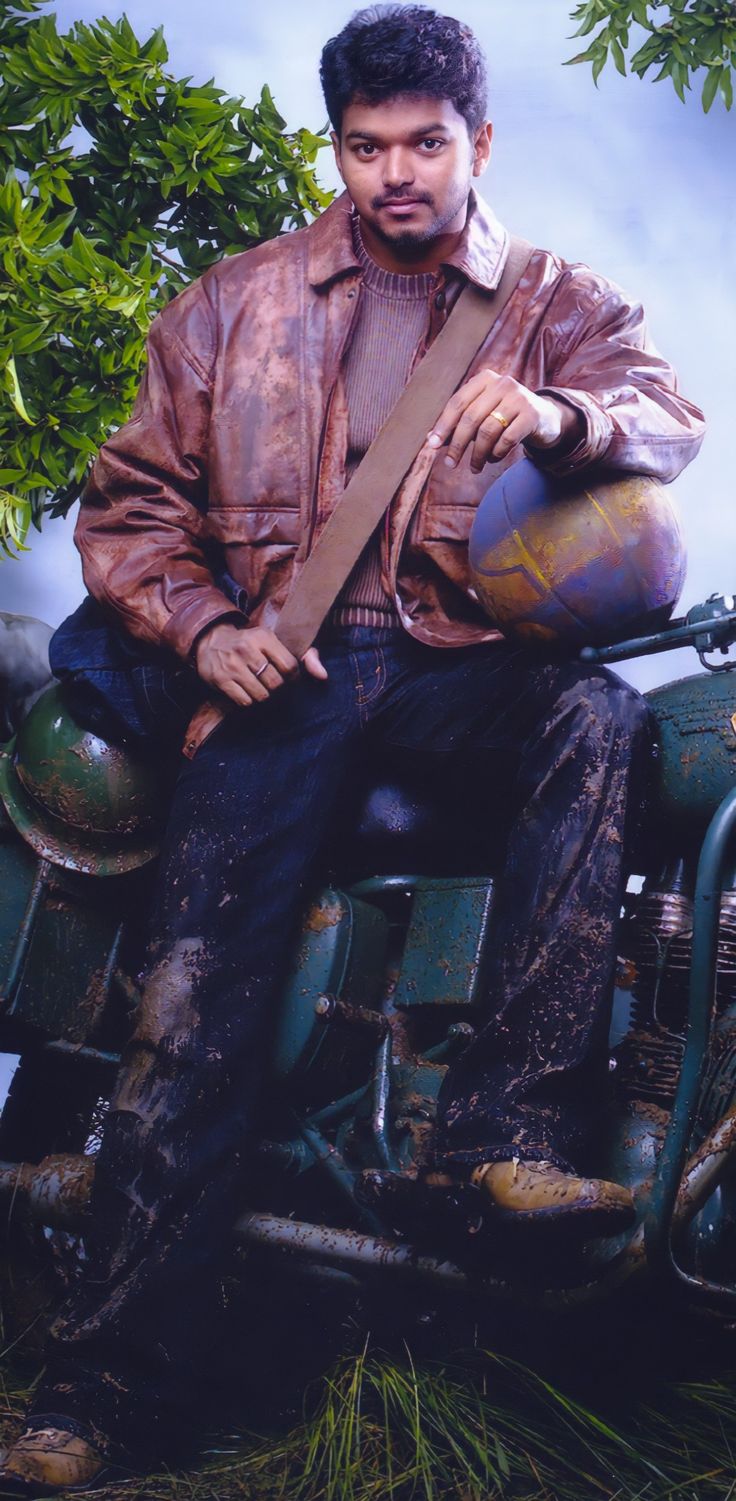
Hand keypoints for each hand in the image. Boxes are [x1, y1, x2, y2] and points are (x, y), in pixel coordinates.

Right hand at [194, 623, 327, 706]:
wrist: (210, 640)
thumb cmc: (250, 643)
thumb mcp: (275, 641)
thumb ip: (306, 656)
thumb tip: (323, 676)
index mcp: (264, 637)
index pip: (290, 666)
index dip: (292, 676)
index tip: (286, 675)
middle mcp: (247, 649)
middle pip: (276, 683)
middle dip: (276, 686)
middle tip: (269, 680)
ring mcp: (232, 665)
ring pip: (261, 695)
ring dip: (262, 695)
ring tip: (257, 685)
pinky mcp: (221, 679)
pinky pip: (245, 701)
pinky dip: (248, 700)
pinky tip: (245, 689)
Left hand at [426, 369, 578, 473]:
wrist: (544, 418)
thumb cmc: (504, 417)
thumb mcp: (482, 415)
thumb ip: (458, 424)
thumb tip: (430, 439)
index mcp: (484, 379)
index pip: (457, 403)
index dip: (443, 426)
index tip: (432, 446)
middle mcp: (502, 383)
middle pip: (471, 418)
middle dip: (457, 445)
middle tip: (450, 464)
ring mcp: (519, 397)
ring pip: (488, 431)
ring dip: (478, 455)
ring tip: (475, 467)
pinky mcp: (532, 414)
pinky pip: (506, 440)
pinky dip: (496, 454)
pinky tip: (493, 459)